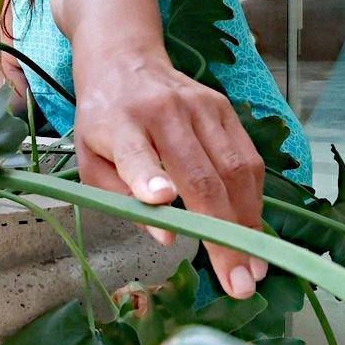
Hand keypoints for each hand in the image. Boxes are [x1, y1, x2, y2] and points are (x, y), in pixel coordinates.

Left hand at [73, 53, 266, 299]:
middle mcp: (163, 112)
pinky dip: (254, 199)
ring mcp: (200, 107)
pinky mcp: (224, 108)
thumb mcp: (90, 159)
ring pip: (234, 170)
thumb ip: (120, 197)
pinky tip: (252, 230)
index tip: (162, 201)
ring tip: (254, 267)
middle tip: (238, 283)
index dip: (150, 178)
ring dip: (248, 223)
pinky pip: (247, 159)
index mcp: (120, 125)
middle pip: (201, 176)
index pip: (136, 153)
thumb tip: (166, 235)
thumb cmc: (104, 121)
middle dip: (224, 234)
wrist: (124, 61)